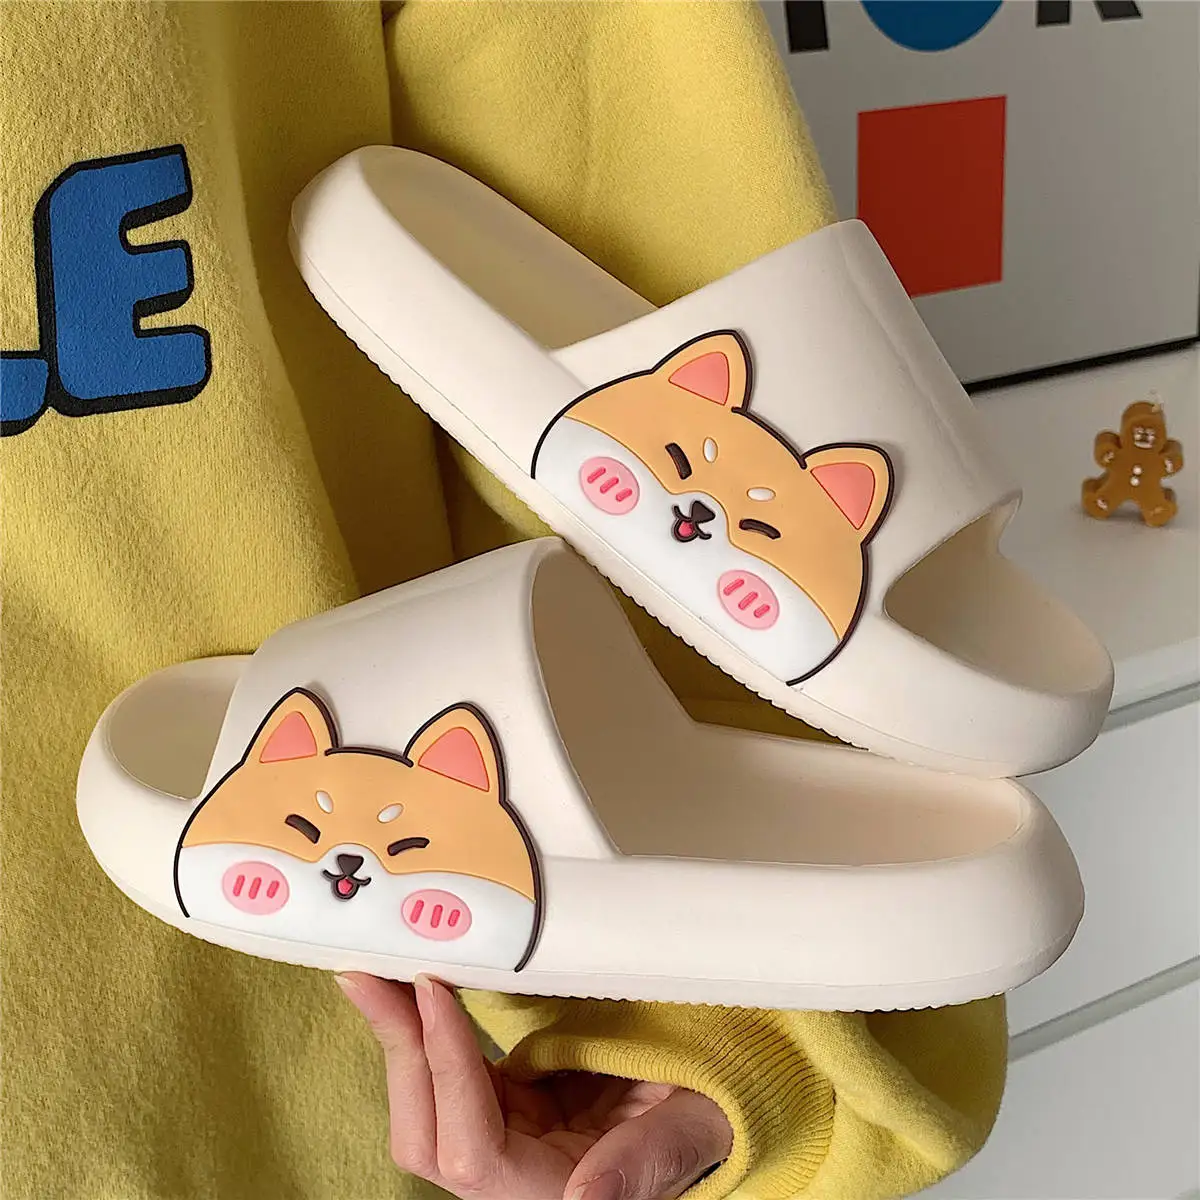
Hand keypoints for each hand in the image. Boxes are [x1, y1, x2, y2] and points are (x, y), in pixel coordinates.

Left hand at [337, 973, 732, 1199]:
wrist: (713, 1103)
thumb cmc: (707, 1116)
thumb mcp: (689, 1131)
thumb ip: (641, 1164)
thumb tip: (584, 1198)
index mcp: (549, 1193)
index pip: (473, 1149)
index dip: (447, 1073)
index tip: (433, 992)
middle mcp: (512, 1177)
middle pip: (425, 1133)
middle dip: (398, 1052)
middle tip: (370, 974)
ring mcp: (504, 1139)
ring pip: (423, 1105)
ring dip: (401, 1037)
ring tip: (382, 972)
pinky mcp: (506, 1106)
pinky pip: (448, 1073)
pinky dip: (427, 1029)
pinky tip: (419, 986)